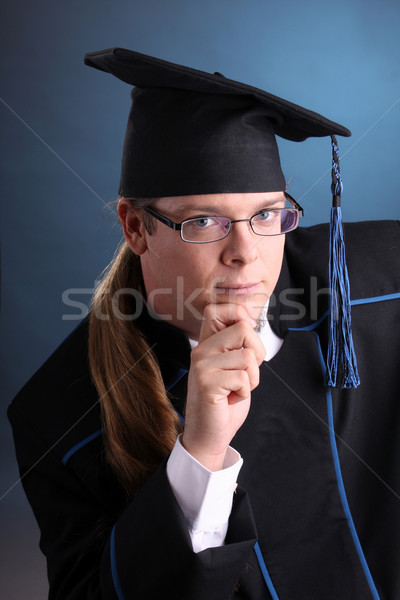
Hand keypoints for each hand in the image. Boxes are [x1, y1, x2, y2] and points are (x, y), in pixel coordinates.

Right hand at [182, 303, 265, 470]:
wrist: (208, 435)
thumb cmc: (225, 401)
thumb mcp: (234, 366)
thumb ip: (239, 344)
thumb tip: (249, 319)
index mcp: (206, 343)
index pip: (218, 309)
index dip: (240, 316)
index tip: (245, 341)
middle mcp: (201, 350)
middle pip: (243, 328)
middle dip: (256, 352)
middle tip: (245, 373)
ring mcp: (202, 366)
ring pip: (247, 355)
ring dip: (252, 378)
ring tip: (236, 389)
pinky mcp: (207, 383)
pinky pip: (244, 377)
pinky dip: (245, 391)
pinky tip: (230, 398)